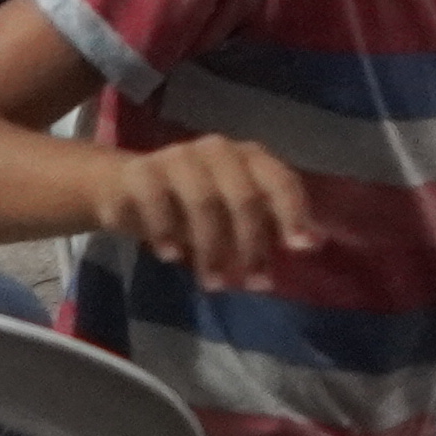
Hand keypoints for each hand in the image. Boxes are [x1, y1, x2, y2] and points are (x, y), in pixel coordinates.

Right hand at [100, 135, 323, 290]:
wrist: (119, 185)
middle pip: (245, 196)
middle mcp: (216, 150)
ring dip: (211, 247)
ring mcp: (176, 157)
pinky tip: (169, 256)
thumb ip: (270, 225)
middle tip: (252, 285)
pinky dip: (165, 230)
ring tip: (213, 283)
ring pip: (203, 200)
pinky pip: (155, 200)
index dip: (294, 212)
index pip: (281, 180)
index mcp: (248, 158)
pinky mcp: (139, 172)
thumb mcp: (231, 213)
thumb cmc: (188, 203)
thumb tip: (316, 242)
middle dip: (252, 244)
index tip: (301, 249)